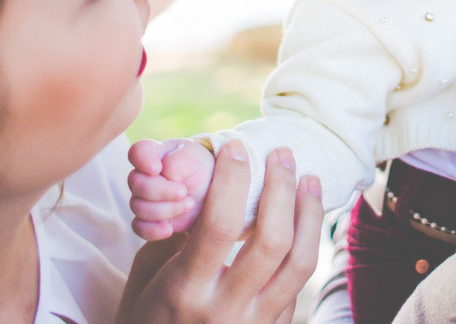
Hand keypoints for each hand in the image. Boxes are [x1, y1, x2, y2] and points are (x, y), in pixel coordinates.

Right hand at [117, 141, 324, 323]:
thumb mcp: (148, 277)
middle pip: (272, 241)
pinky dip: (305, 243)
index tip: (235, 149)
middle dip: (282, 187)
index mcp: (184, 292)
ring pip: (301, 263)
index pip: (218, 226)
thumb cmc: (145, 318)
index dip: (232, 179)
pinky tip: (304, 217)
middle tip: (282, 154)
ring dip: (309, 213)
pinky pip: (299, 283)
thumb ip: (179, 236)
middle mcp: (225, 311)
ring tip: (308, 180)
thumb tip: (211, 188)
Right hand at [129, 138, 216, 239]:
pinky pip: (139, 228)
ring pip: (139, 207)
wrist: (211, 191)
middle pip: (136, 183)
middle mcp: (144, 176)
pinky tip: (169, 229)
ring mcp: (144, 198)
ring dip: (165, 209)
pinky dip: (153, 230)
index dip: (142, 160)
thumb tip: (166, 173)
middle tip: (184, 191)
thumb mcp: (197, 157)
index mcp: (156, 154)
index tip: (157, 168)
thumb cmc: (201, 167)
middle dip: (161, 190)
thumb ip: (179, 160)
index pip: (138, 152)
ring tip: (189, 204)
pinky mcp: (149, 219)